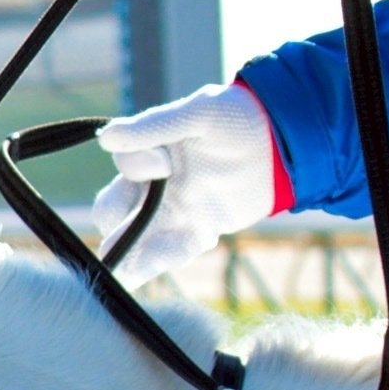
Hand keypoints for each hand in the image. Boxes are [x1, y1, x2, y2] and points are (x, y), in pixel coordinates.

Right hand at [94, 83, 277, 288]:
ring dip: (131, 258)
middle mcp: (153, 187)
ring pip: (139, 240)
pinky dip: (166, 260)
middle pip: (116, 213)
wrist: (282, 142)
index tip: (165, 163)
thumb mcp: (197, 114)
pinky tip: (168, 263)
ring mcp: (174, 213)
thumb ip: (153, 127)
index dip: (137, 167)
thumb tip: (106, 139)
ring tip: (125, 275)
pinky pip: (173, 252)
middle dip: (116, 229)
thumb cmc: (238, 116)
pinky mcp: (198, 231)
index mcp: (149, 155)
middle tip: (116, 248)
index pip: (125, 167)